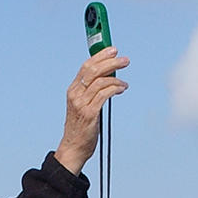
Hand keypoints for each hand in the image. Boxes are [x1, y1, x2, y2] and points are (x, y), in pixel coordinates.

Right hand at [53, 47, 129, 174]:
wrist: (74, 147)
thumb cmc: (81, 127)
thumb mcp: (83, 105)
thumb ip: (91, 91)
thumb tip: (109, 76)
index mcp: (73, 90)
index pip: (86, 66)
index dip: (100, 56)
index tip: (113, 50)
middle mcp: (75, 95)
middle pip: (93, 70)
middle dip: (111, 62)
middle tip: (125, 60)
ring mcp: (81, 104)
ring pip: (100, 81)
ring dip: (116, 78)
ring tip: (125, 82)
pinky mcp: (89, 114)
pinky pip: (105, 94)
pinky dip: (116, 89)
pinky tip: (122, 89)